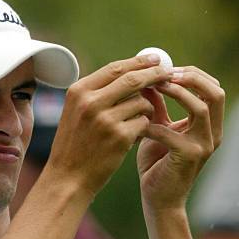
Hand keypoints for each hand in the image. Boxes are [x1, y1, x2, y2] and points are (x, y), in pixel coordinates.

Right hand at [47, 55, 172, 195]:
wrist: (68, 178)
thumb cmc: (74, 145)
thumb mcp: (76, 112)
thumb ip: (97, 92)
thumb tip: (132, 71)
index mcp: (79, 91)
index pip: (115, 68)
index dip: (139, 62)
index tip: (156, 60)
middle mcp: (90, 102)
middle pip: (133, 79)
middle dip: (155, 75)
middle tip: (169, 74)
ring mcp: (105, 120)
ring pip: (141, 102)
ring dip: (145, 110)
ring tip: (134, 123)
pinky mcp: (120, 137)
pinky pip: (144, 122)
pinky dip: (143, 128)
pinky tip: (132, 137)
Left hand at [136, 66, 224, 210]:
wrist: (158, 199)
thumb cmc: (156, 164)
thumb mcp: (158, 128)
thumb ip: (156, 106)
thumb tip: (146, 77)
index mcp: (209, 125)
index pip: (211, 88)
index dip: (190, 74)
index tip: (164, 68)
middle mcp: (213, 134)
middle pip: (215, 92)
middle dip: (190, 78)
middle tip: (163, 73)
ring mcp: (204, 146)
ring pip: (201, 108)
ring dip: (177, 94)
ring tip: (153, 89)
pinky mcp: (189, 157)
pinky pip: (173, 132)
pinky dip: (154, 125)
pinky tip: (138, 124)